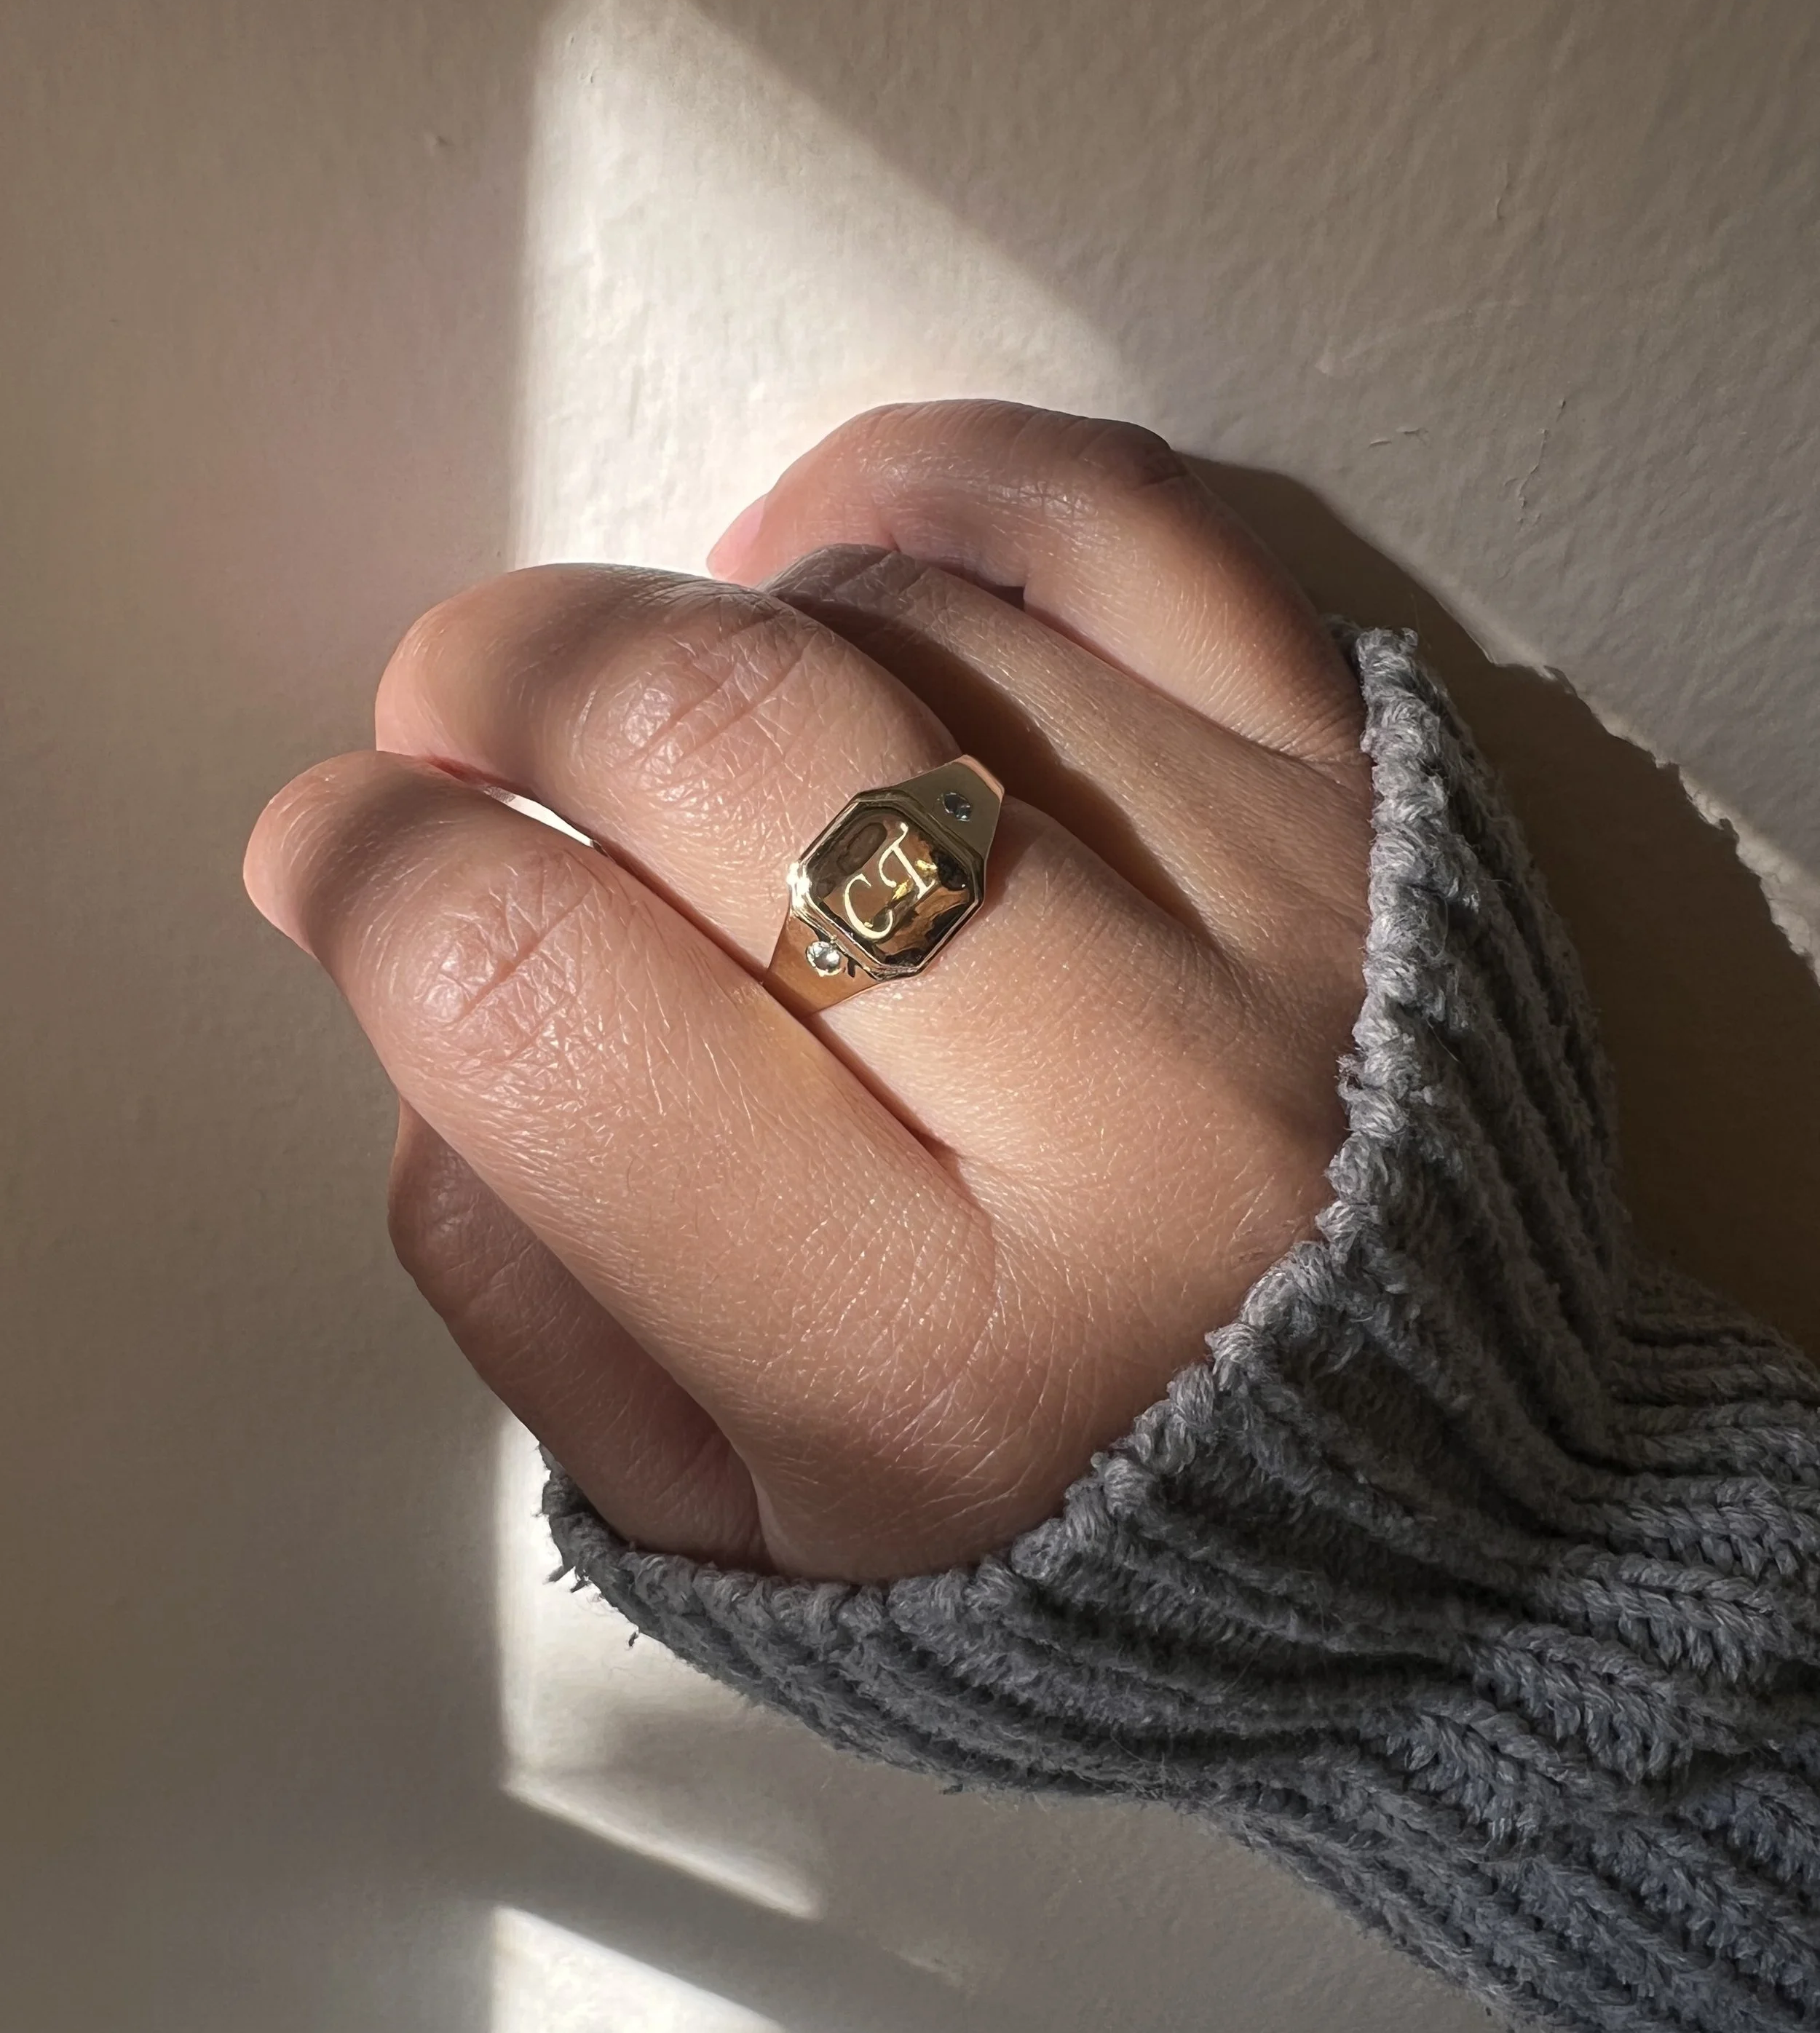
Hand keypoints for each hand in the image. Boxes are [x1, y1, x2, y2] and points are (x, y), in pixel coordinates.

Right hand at [244, 402, 1368, 1579]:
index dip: (369, 871)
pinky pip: (1112, 520)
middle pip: (705, 734)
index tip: (341, 852)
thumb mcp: (743, 1543)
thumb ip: (530, 1304)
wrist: (1446, 1515)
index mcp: (919, 1350)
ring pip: (882, 611)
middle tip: (459, 730)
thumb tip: (429, 1026)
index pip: (539, 998)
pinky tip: (824, 556)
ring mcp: (1276, 912)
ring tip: (670, 733)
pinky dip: (921, 486)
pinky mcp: (1366, 792)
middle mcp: (1122, 1110)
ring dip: (696, 626)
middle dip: (496, 681)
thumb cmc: (1074, 1546)